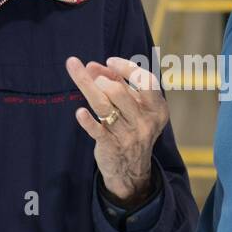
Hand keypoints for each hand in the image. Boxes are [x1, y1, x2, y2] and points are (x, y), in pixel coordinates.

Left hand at [66, 56, 168, 204]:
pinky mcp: (111, 147)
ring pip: (105, 107)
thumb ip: (116, 83)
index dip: (127, 68)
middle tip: (94, 77)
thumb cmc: (132, 128)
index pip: (146, 81)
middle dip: (103, 80)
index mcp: (156, 108)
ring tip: (75, 69)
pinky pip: (98, 131)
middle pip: (120, 93)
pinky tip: (80, 113)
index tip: (110, 61)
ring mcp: (128, 135)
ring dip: (88, 87)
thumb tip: (92, 66)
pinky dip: (88, 122)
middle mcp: (144, 121)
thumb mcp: (133, 106)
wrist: (132, 170)